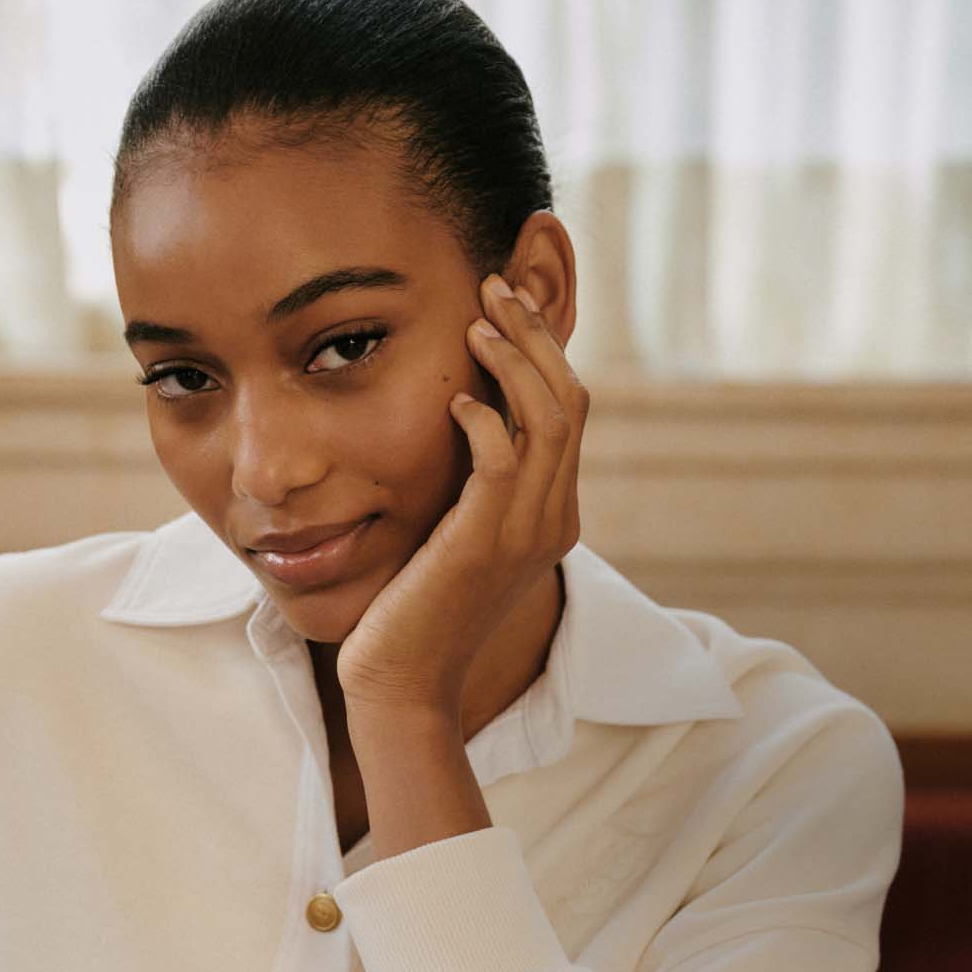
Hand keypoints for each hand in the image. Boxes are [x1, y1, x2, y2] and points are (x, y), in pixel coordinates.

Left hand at [335, 273, 586, 718]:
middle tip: (495, 285)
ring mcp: (523, 534)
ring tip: (477, 319)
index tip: (502, 307)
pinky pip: (501, 460)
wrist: (401, 685)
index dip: (543, 351)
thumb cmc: (413, 612)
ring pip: (547, 420)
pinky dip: (484, 418)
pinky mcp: (482, 545)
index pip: (568, 412)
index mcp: (551, 515)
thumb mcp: (454, 537)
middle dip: (535, 335)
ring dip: (514, 359)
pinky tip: (454, 396)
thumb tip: (460, 425)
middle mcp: (551, 520)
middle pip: (570, 402)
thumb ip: (471, 488)